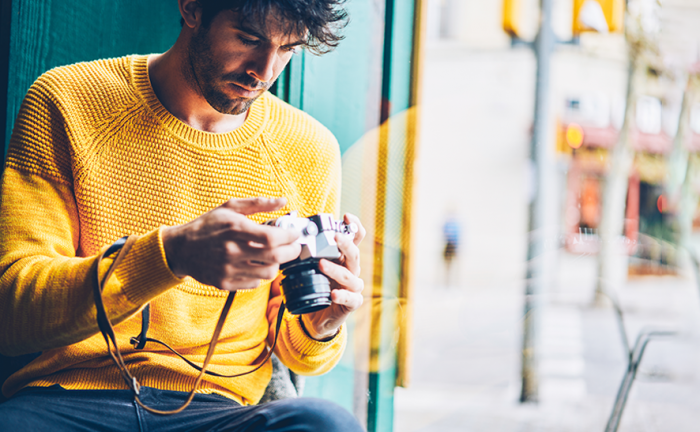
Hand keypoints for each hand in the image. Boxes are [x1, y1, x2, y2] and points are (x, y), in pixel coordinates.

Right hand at [162, 197, 300, 291]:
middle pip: (275, 257)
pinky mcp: (225, 283)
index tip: (294, 233)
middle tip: (294, 246)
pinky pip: (255, 283)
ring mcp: (228, 269)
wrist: (180, 248)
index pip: (271, 237)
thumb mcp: (230, 208)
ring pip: (268, 273)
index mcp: (234, 229)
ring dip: (278, 264)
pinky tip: (257, 264)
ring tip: (275, 256)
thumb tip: (282, 201)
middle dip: (292, 251)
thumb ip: (258, 203)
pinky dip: (261, 274)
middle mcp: (232, 250)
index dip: (289, 236)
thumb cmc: (207, 226)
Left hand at [267, 214, 365, 342]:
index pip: (355, 238)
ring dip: (336, 269)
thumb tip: (286, 234)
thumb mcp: (309, 267)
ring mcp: (353, 286)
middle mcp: (351, 270)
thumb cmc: (315, 287)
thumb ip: (304, 252)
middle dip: (346, 244)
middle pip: (354, 254)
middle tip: (335, 236)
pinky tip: (333, 294)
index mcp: (343, 258)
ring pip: (350, 276)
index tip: (346, 216)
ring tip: (322, 265)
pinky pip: (351, 298)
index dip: (354, 226)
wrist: (317, 317)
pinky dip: (343, 295)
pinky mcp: (351, 303)